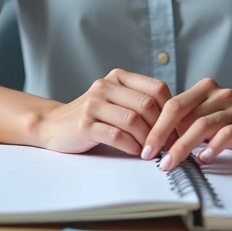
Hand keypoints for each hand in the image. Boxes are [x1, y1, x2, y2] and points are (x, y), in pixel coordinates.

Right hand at [33, 68, 172, 155]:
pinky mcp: (84, 124)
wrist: (54, 125)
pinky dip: (131, 146)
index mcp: (118, 78)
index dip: (172, 110)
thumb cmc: (93, 117)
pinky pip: (116, 135)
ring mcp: (93, 104)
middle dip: (162, 129)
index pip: (157, 88)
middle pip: (147, 105)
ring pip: (133, 120)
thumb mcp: (117, 101)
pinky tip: (135, 152)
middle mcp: (106, 86)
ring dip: (147, 140)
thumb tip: (177, 121)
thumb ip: (140, 103)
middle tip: (168, 145)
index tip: (177, 129)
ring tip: (152, 151)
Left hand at [142, 78, 231, 168]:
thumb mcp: (204, 121)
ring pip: (202, 124)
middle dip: (163, 135)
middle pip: (182, 112)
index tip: (145, 147)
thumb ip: (183, 125)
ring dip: (183, 146)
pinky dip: (212, 147)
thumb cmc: (231, 126)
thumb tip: (153, 143)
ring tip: (171, 162)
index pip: (172, 104)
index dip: (155, 126)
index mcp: (203, 89)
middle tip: (151, 156)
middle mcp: (218, 94)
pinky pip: (227, 133)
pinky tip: (202, 159)